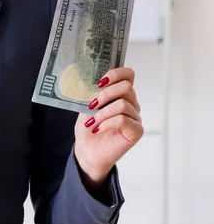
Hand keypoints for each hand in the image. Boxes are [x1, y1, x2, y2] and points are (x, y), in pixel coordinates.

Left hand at [74, 67, 143, 188]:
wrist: (87, 150)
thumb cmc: (88, 127)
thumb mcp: (87, 105)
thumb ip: (94, 91)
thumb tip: (93, 79)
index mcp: (120, 94)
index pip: (128, 75)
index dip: (116, 73)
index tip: (99, 81)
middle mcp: (131, 103)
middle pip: (126, 87)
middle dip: (106, 94)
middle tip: (92, 104)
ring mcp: (135, 117)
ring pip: (123, 105)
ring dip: (102, 113)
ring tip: (92, 122)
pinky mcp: (136, 131)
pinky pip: (123, 120)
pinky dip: (107, 123)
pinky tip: (98, 128)